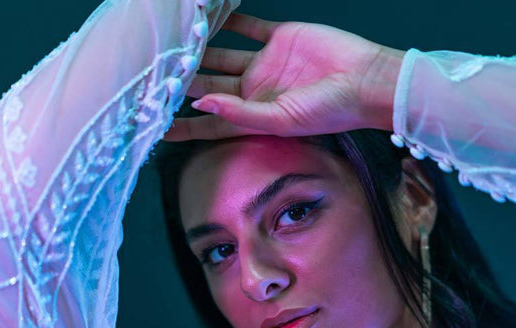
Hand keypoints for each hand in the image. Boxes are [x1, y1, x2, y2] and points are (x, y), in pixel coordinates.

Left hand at [163, 13, 404, 141]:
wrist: (365, 80)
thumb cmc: (331, 110)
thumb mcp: (283, 120)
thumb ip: (241, 114)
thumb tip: (200, 106)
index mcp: (255, 116)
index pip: (211, 123)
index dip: (184, 125)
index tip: (153, 126)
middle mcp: (255, 91)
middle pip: (209, 87)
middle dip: (182, 83)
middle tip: (150, 75)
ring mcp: (266, 63)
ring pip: (221, 55)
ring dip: (198, 50)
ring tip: (170, 43)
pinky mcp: (278, 38)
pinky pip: (246, 25)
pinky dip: (228, 18)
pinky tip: (205, 13)